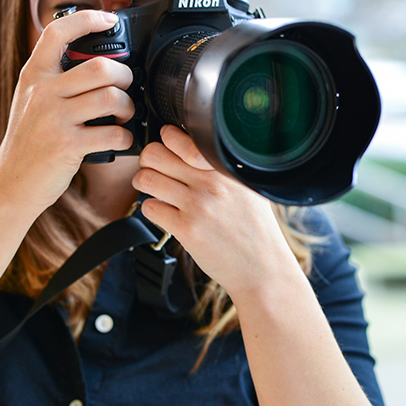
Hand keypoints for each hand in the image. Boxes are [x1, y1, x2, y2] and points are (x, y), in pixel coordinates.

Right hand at [0, 10, 134, 213]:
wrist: (10, 184)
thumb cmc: (28, 144)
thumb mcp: (30, 102)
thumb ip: (54, 80)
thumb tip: (97, 64)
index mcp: (33, 76)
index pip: (57, 32)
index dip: (87, 18)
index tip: (108, 18)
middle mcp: (41, 93)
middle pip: (100, 67)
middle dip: (125, 76)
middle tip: (126, 88)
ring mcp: (53, 119)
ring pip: (110, 97)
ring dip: (127, 106)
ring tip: (124, 115)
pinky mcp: (67, 146)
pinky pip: (112, 133)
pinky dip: (124, 136)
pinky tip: (119, 139)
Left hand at [132, 124, 300, 298]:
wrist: (262, 267)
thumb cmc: (254, 228)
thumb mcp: (247, 188)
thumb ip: (220, 168)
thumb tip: (189, 149)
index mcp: (223, 167)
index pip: (178, 137)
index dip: (165, 142)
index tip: (166, 149)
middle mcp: (210, 182)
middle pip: (154, 154)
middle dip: (147, 161)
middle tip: (153, 170)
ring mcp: (197, 205)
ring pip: (145, 179)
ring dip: (143, 184)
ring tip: (153, 190)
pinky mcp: (185, 229)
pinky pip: (149, 207)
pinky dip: (151, 208)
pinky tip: (164, 213)